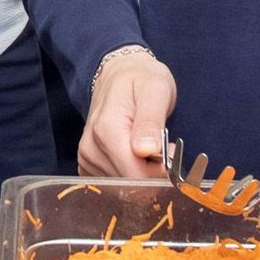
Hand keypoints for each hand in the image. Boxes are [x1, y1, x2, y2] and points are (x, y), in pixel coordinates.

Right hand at [78, 45, 175, 177]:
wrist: (117, 73)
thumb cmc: (140, 79)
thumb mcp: (155, 90)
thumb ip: (151, 120)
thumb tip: (146, 150)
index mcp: (107, 130)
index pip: (135, 173)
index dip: (158, 172)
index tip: (172, 154)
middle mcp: (91, 147)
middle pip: (129, 183)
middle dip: (152, 173)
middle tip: (164, 148)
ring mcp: (86, 158)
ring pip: (122, 186)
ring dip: (142, 174)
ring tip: (150, 147)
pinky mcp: (87, 164)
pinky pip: (113, 183)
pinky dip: (130, 174)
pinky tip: (136, 156)